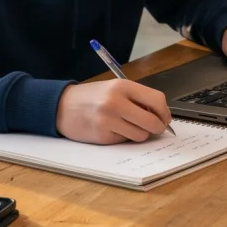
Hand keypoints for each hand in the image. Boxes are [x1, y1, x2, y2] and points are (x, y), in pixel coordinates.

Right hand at [57, 78, 172, 143]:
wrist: (61, 106)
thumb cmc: (92, 97)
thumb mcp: (114, 88)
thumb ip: (137, 98)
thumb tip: (161, 116)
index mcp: (122, 86)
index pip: (157, 100)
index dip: (165, 112)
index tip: (165, 118)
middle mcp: (116, 102)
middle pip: (152, 121)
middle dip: (157, 128)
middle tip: (155, 128)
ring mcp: (108, 120)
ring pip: (141, 135)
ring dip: (140, 134)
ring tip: (128, 126)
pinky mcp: (102, 136)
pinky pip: (125, 141)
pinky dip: (123, 137)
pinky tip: (112, 129)